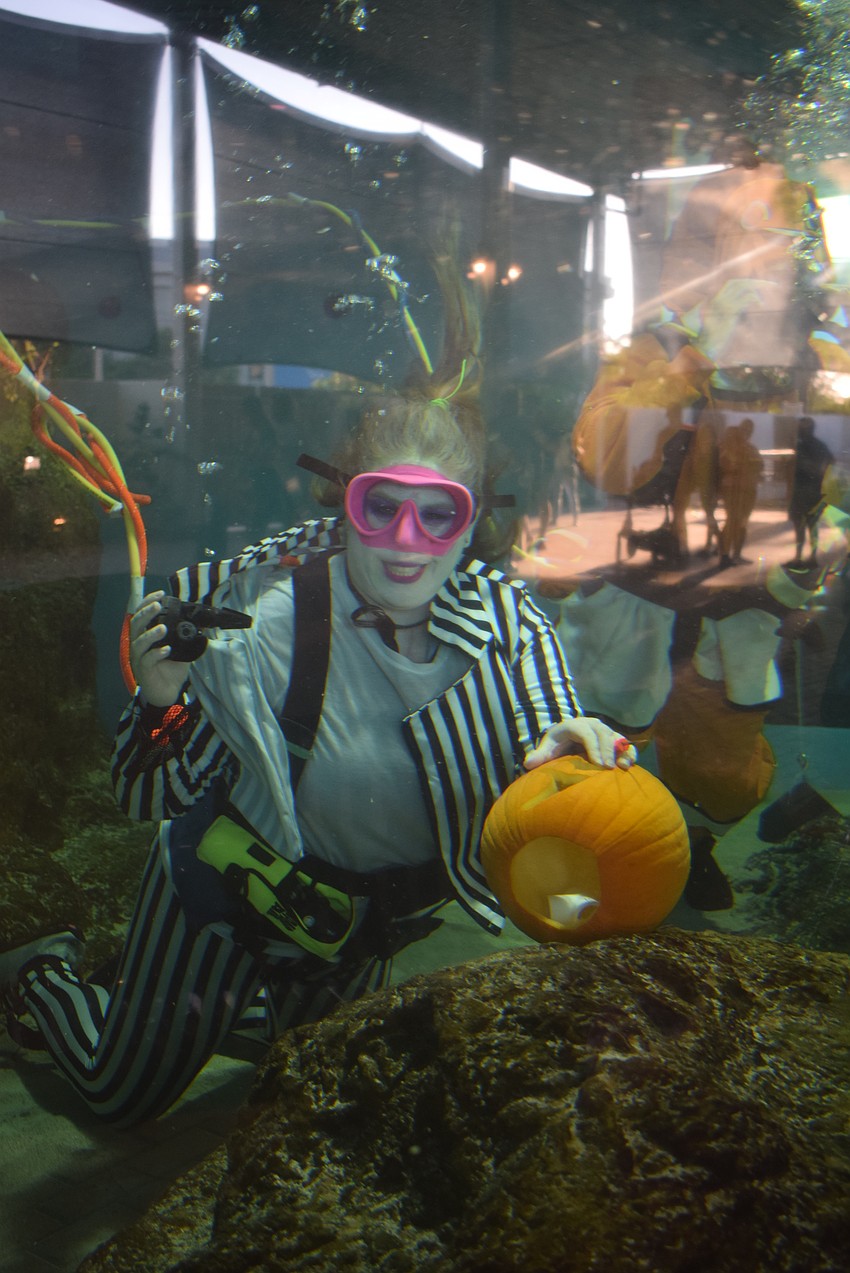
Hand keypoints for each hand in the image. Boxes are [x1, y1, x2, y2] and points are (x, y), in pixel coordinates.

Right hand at [129, 591, 188, 706]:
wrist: (168, 693)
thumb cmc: (171, 669)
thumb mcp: (181, 648)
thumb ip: (185, 636)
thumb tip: (200, 622)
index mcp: (145, 636)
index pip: (141, 615)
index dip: (147, 602)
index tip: (160, 594)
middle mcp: (139, 645)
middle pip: (136, 624)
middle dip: (146, 613)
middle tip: (158, 606)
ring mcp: (139, 658)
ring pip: (138, 643)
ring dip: (150, 634)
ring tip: (163, 628)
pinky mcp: (144, 671)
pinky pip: (147, 660)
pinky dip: (156, 654)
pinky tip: (166, 650)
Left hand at [525, 718, 636, 770]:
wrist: (567, 737)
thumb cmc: (557, 744)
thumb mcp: (547, 747)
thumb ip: (539, 755)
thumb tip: (528, 763)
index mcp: (574, 725)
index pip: (586, 733)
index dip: (593, 748)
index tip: (598, 765)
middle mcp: (592, 724)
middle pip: (603, 733)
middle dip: (608, 751)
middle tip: (609, 768)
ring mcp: (604, 730)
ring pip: (616, 736)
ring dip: (622, 751)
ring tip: (624, 766)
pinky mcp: (613, 738)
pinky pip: (624, 743)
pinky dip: (629, 752)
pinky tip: (630, 765)